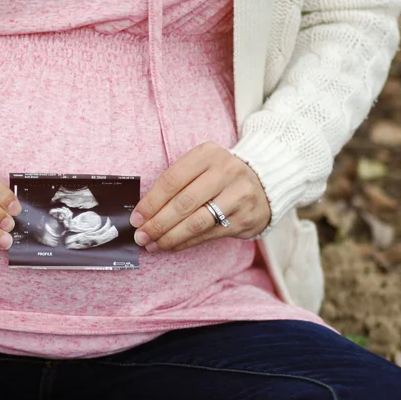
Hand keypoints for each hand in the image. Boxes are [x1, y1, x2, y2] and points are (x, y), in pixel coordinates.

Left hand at [130, 142, 269, 251]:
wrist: (263, 185)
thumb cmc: (219, 177)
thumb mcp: (201, 167)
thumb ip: (176, 184)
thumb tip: (143, 212)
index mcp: (208, 154)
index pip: (172, 180)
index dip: (151, 202)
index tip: (136, 218)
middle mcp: (226, 172)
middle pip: (183, 203)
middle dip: (157, 223)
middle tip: (140, 236)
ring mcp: (238, 196)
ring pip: (196, 222)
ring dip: (169, 237)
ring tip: (152, 245)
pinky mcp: (244, 218)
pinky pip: (208, 234)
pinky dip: (185, 242)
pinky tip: (171, 245)